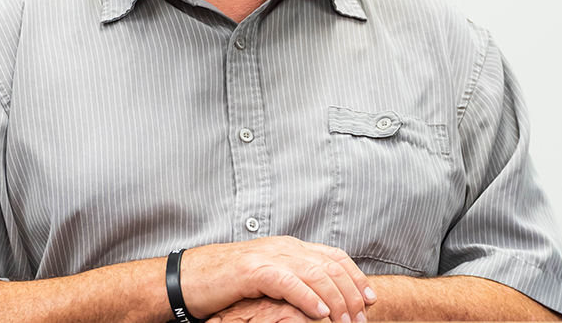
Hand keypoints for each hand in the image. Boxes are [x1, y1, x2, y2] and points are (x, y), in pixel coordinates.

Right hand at [181, 236, 375, 321]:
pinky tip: (320, 315)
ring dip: (336, 301)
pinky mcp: (254, 270)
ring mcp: (269, 256)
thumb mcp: (268, 278)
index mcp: (290, 247)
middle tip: (362, 318)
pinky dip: (309, 298)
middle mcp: (284, 247)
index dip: (356, 276)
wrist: (190, 278)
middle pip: (331, 266)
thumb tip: (322, 298)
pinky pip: (289, 283)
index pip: (334, 257)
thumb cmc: (228, 284)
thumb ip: (294, 280)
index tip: (371, 299)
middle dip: (352, 293)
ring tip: (346, 322)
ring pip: (316, 274)